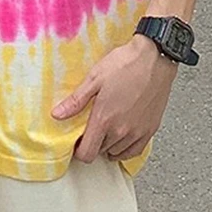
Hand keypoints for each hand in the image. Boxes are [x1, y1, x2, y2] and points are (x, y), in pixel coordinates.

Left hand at [51, 35, 177, 162]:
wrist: (154, 58)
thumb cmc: (125, 64)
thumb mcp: (94, 79)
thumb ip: (76, 101)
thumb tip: (57, 114)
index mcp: (104, 119)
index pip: (87, 153)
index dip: (78, 151)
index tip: (76, 142)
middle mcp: (122, 130)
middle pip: (100, 152)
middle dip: (92, 143)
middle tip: (91, 128)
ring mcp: (138, 132)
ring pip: (117, 152)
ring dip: (108, 145)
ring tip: (105, 129)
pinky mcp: (151, 129)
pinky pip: (135, 151)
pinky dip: (125, 149)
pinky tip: (121, 138)